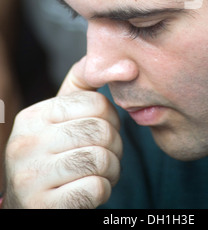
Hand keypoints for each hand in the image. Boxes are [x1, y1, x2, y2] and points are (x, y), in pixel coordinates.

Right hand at [3, 57, 121, 208]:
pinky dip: (104, 190)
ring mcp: (31, 177)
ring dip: (112, 169)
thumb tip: (120, 60)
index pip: (96, 103)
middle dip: (115, 146)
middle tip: (108, 155)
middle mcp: (26, 143)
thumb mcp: (60, 117)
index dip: (112, 118)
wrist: (28, 207)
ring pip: (102, 159)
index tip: (105, 130)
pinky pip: (97, 188)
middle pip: (101, 130)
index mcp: (33, 116)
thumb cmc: (53, 155)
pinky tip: (91, 190)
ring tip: (102, 172)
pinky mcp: (44, 206)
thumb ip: (84, 85)